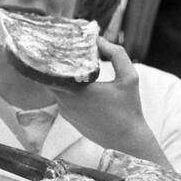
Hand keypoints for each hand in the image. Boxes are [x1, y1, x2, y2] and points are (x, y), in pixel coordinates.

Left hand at [43, 38, 168, 164]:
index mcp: (77, 90)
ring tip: (66, 60)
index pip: (52, 69)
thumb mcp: (130, 78)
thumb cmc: (130, 109)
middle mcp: (65, 102)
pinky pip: (60, 98)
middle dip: (54, 64)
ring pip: (55, 87)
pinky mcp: (67, 118)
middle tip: (59, 48)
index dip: (51, 56)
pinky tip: (73, 79)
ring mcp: (64, 111)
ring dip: (60, 76)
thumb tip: (99, 39)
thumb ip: (117, 55)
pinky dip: (64, 89)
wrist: (127, 141)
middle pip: (50, 76)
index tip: (54, 44)